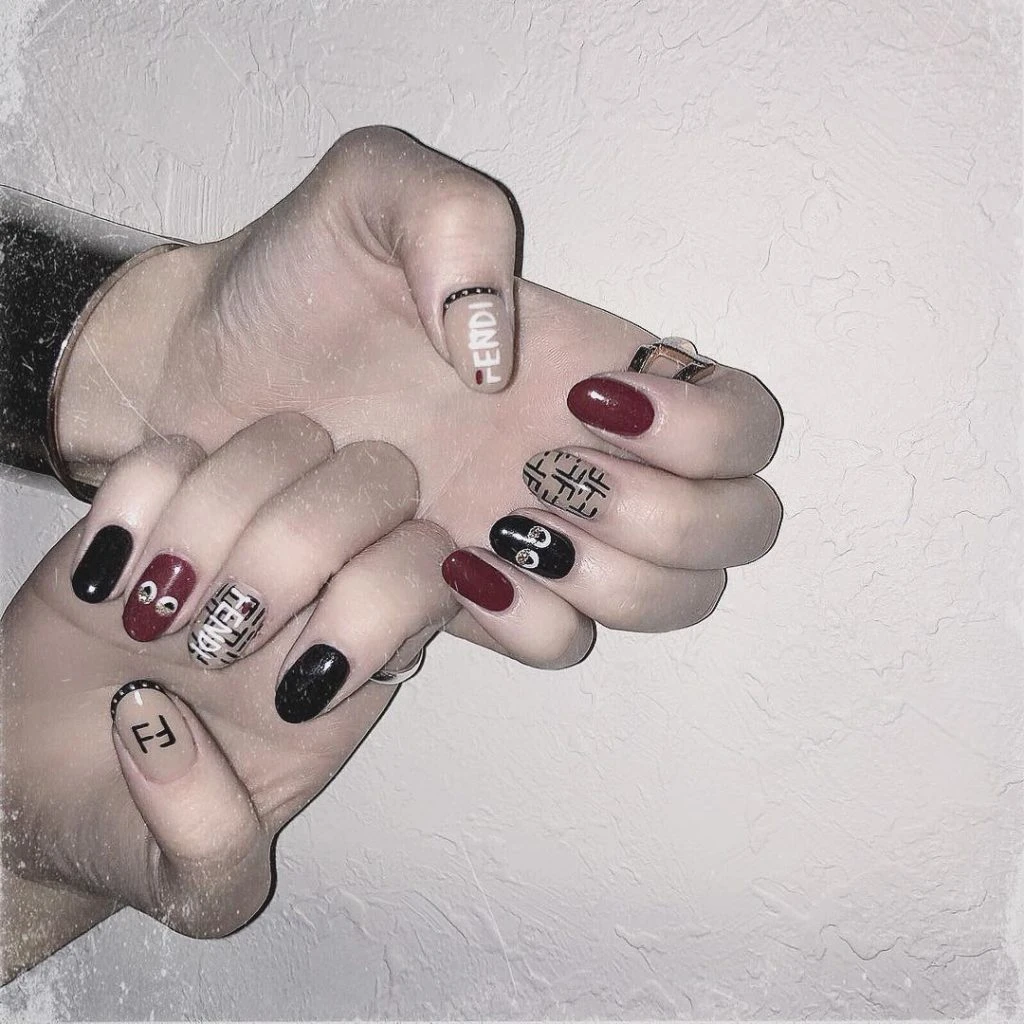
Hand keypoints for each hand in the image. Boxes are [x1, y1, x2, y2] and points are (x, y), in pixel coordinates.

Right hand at [1, 416, 451, 978]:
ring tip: (152, 615)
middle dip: (299, 550)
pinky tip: (106, 579)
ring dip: (215, 525)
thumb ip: (211, 848)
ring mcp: (242, 529)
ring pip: (286, 442)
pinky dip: (137, 502)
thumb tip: (165, 726)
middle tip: (218, 640)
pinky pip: (173, 448)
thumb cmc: (130, 826)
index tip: (288, 692)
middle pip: (378, 483)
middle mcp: (320, 578)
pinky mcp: (154, 507)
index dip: (376, 609)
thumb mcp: (190, 886)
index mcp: (359, 661)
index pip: (429, 572)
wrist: (32, 784)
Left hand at [57, 126, 782, 665]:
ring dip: (610, 576)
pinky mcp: (480, 594)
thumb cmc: (299, 282)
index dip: (710, 431)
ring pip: (673, 601)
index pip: (747, 423)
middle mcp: (593, 457)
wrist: (213, 374)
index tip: (591, 401)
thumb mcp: (373, 192)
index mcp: (601, 366)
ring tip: (502, 524)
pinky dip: (531, 620)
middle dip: (670, 518)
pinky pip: (563, 645)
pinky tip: (454, 566)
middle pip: (739, 531)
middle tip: (548, 470)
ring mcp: (543, 534)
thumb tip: (504, 366)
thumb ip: (456, 219)